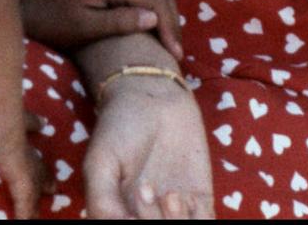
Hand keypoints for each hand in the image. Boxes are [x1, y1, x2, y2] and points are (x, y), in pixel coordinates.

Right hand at [0, 65, 47, 217]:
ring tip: (53, 192)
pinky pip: (25, 191)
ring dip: (42, 182)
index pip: (16, 124)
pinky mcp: (17, 159)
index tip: (37, 127)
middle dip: (40, 161)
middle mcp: (11, 131)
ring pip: (34, 170)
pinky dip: (28, 208)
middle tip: (50, 175)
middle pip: (30, 150)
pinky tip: (33, 221)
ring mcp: (15, 146)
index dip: (28, 125)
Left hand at [21, 0, 182, 59]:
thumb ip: (119, 21)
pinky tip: (153, 13)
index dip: (168, 24)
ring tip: (168, 34)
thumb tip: (153, 17)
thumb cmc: (57, 23)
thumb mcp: (85, 29)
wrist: (34, 7)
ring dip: (164, 5)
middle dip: (171, 16)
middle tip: (176, 47)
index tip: (174, 52)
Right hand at [83, 75, 213, 218]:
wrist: (152, 95)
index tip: (133, 209)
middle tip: (145, 189)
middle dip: (153, 222)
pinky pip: (207, 224)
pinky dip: (199, 219)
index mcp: (119, 215)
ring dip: (177, 223)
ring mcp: (174, 213)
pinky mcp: (199, 199)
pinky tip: (187, 195)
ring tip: (170, 195)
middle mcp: (147, 217)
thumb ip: (102, 203)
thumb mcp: (100, 163)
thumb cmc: (119, 127)